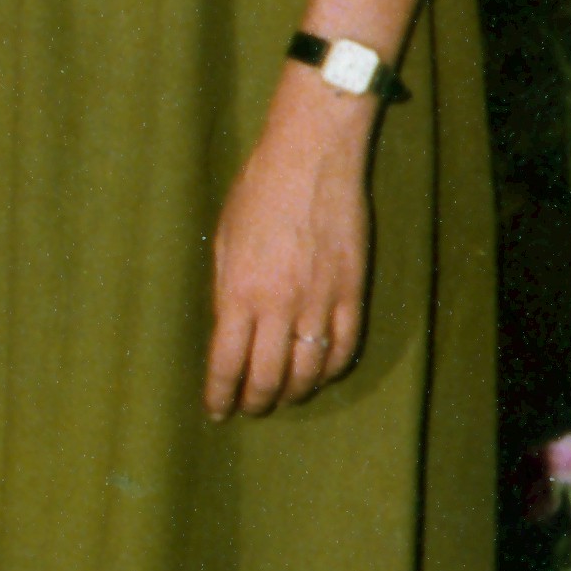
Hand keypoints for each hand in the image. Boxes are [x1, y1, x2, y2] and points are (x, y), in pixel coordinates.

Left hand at [207, 79, 377, 417]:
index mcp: (240, 293)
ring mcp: (321, 302)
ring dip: (293, 392)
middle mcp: (280, 306)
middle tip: (249, 408)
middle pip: (268, 377)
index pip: (226, 364)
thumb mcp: (223, 242)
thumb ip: (225, 291)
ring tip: (281, 396)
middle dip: (256, 401)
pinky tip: (319, 375)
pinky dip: (331, 369)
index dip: (220, 395)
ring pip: (309, 370)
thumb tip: (227, 331)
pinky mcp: (353, 292)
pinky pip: (345, 347)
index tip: (217, 410)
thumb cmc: (257, 194)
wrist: (311, 160)